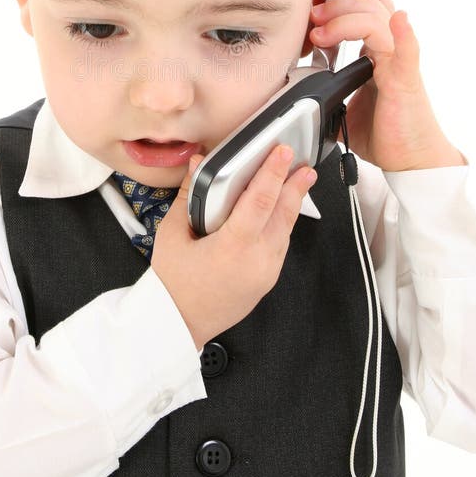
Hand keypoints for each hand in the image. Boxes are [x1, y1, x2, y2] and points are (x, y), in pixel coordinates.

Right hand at [151, 145, 316, 349]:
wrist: (179, 324)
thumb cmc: (173, 284)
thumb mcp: (172, 233)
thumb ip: (189, 194)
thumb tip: (199, 164)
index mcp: (234, 246)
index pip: (262, 200)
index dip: (274, 172)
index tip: (283, 152)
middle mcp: (257, 259)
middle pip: (284, 214)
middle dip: (296, 185)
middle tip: (304, 165)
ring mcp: (266, 272)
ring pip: (286, 229)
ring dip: (293, 204)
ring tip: (298, 182)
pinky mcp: (267, 280)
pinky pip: (281, 245)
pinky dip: (283, 224)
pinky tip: (281, 211)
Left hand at [309, 0, 465, 171]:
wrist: (410, 161)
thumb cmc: (385, 133)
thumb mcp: (345, 104)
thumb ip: (330, 89)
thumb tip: (298, 91)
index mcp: (378, 53)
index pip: (372, 9)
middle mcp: (391, 51)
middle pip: (369, 7)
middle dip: (337, 3)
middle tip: (314, 12)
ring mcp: (399, 62)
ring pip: (378, 20)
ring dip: (346, 18)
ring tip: (321, 30)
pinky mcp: (405, 80)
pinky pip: (406, 52)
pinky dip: (403, 34)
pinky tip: (400, 20)